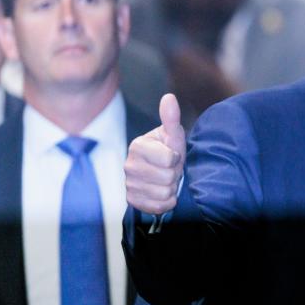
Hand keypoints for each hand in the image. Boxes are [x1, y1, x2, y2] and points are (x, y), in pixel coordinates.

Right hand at [125, 93, 186, 214]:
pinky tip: (163, 193)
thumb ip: (171, 118)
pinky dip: (166, 202)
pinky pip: (157, 207)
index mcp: (137, 146)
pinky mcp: (132, 201)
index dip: (176, 159)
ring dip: (171, 188)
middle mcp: (129, 165)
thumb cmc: (169, 151)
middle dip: (175, 174)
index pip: (169, 159)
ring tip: (166, 180)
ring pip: (164, 193)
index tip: (172, 155)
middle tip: (170, 169)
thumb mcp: (173, 135)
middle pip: (167, 178)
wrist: (164, 172)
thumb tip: (169, 97)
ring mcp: (129, 184)